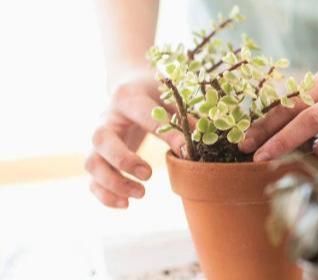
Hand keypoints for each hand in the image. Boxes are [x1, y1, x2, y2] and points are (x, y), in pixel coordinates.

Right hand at [85, 70, 184, 207]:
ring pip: (92, 164)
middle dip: (123, 161)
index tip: (185, 152)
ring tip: (141, 194)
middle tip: (149, 174)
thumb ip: (184, 117)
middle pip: (101, 140)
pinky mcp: (97, 156)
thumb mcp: (170, 97)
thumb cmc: (155, 93)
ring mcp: (97, 139)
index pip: (143, 116)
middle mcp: (106, 118)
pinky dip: (104, 195)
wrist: (128, 87)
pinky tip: (126, 204)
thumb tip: (201, 142)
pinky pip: (92, 180)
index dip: (165, 134)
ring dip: (113, 183)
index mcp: (128, 98)